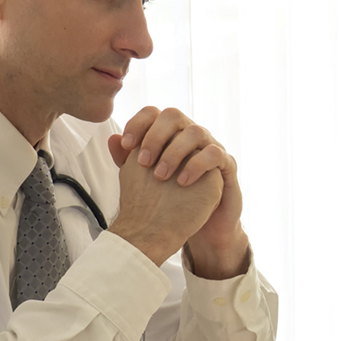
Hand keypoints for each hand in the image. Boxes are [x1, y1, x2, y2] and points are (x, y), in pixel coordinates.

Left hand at [109, 107, 249, 277]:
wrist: (200, 226)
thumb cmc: (172, 200)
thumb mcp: (144, 180)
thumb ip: (128, 161)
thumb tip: (113, 139)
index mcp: (170, 134)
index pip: (153, 114)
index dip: (138, 123)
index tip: (126, 145)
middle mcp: (190, 135)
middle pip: (173, 115)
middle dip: (155, 135)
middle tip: (143, 161)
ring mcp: (210, 147)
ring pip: (195, 131)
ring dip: (174, 152)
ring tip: (160, 176)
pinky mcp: (227, 165)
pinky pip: (214, 154)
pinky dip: (196, 165)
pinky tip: (182, 182)